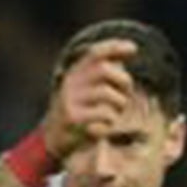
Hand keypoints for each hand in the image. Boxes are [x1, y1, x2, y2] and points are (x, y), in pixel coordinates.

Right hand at [44, 38, 136, 158]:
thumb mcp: (88, 88)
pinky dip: (110, 122)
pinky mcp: (72, 118)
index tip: (134, 48)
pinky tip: (102, 127)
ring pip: (109, 95)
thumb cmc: (80, 110)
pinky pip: (105, 115)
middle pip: (105, 70)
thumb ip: (106, 71)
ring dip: (120, 106)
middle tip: (126, 94)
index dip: (114, 47)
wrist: (53, 138)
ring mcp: (70, 100)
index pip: (95, 53)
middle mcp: (71, 83)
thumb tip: (130, 49)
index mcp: (75, 73)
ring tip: (114, 115)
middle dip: (124, 81)